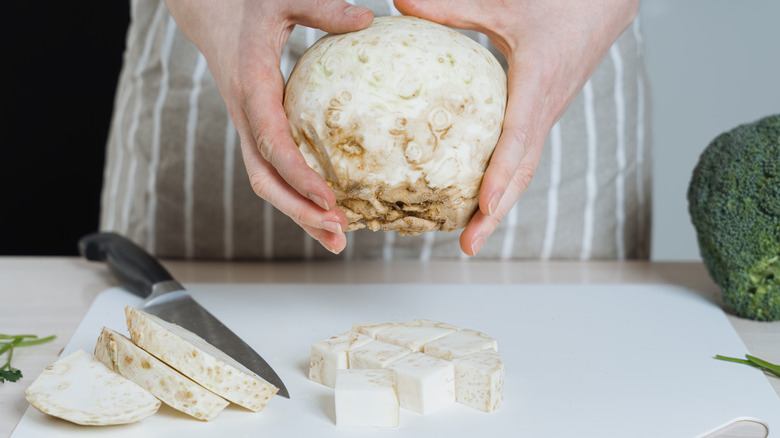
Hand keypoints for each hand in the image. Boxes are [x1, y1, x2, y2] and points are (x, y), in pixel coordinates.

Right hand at [164, 0, 373, 253]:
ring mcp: (248, 126)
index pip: (272, 143)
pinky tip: (326, 210)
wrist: (209, 12)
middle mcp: (245, 115)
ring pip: (267, 182)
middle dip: (298, 211)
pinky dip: (296, 195)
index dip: (299, 175)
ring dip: (298, 214)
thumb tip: (369, 18)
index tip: (329, 199)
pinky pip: (273, 170)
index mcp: (251, 87)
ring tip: (337, 239)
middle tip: (338, 232)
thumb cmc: (248, 3)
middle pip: (264, 178)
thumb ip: (322, 8)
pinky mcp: (256, 129)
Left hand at [394, 0, 638, 255]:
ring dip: (500, 204)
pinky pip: (523, 154)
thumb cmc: (559, 1)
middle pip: (523, 171)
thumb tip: (399, 3)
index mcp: (539, 80)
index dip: (501, 173)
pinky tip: (478, 197)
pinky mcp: (543, 112)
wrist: (604, 3)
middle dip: (496, 212)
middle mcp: (546, 106)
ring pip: (524, 168)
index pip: (519, 136)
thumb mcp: (504, 2)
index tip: (483, 205)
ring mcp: (547, 113)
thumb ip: (452, 6)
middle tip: (469, 245)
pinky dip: (503, 181)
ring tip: (470, 236)